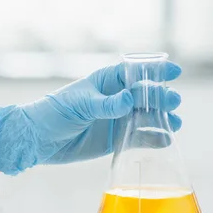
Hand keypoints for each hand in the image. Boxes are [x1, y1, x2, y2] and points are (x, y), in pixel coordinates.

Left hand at [0, 61, 181, 174]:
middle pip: (145, 95)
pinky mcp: (114, 140)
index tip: (173, 72)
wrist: (38, 140)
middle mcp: (115, 99)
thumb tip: (129, 99)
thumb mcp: (80, 105)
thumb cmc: (54, 112)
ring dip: (162, 119)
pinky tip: (164, 140)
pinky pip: (139, 139)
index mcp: (106, 82)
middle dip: (161, 98)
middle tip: (172, 102)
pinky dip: (152, 139)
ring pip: (146, 117)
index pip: (135, 72)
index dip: (155, 71)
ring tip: (175, 123)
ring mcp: (116, 120)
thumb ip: (106, 104)